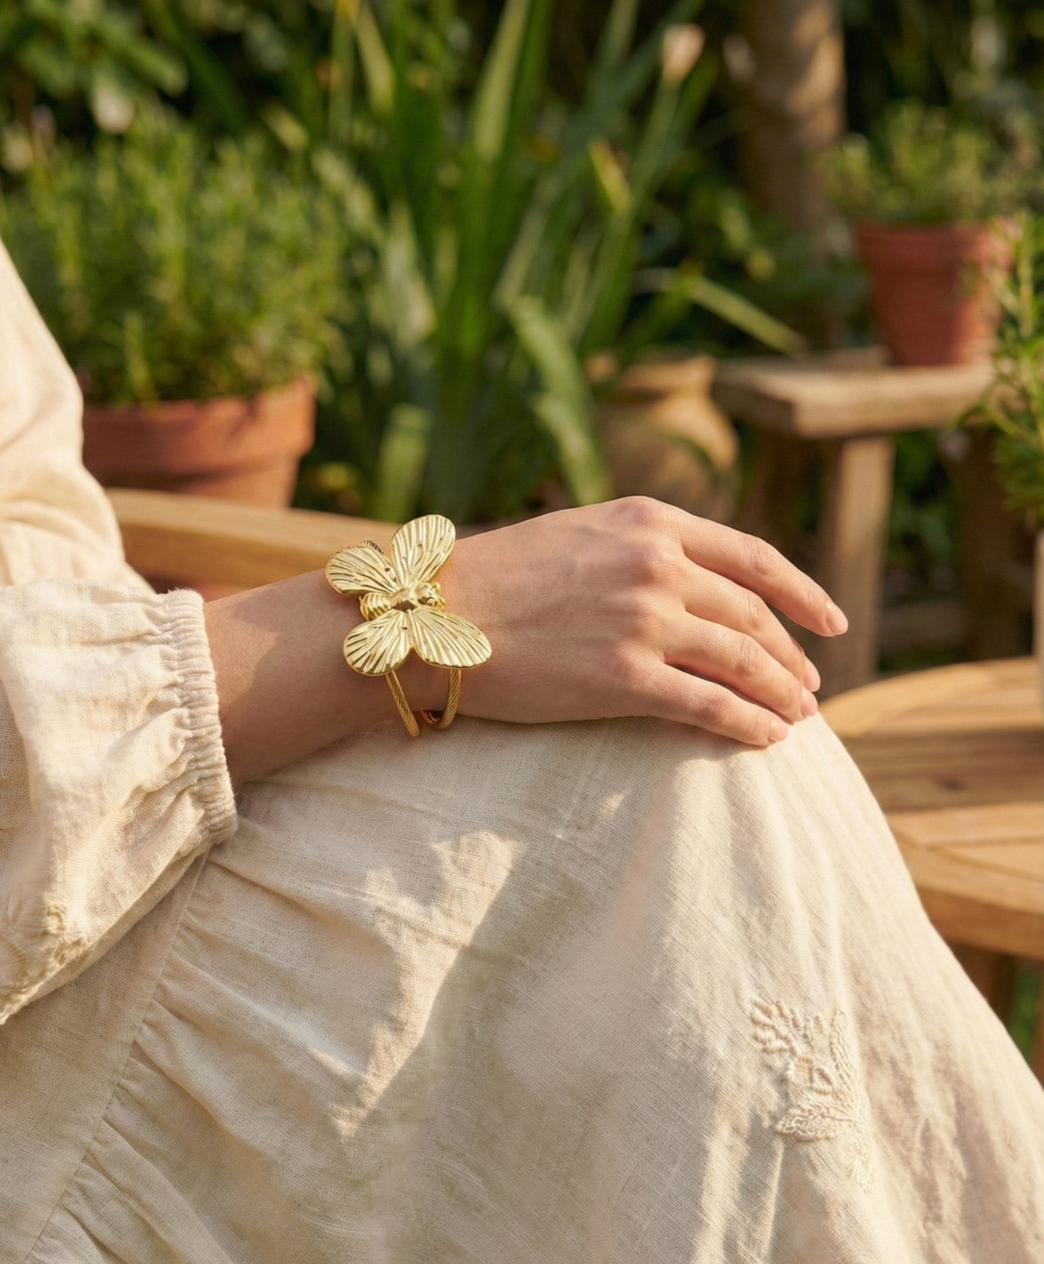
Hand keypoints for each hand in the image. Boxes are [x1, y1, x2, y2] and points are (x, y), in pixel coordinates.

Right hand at [432, 497, 846, 747]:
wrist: (433, 616)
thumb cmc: (496, 578)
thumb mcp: (580, 534)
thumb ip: (640, 547)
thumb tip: (688, 576)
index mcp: (650, 522)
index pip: (753, 557)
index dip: (803, 591)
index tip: (830, 622)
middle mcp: (658, 565)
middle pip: (754, 614)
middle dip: (792, 655)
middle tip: (810, 686)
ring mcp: (644, 620)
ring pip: (743, 660)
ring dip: (780, 693)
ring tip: (798, 718)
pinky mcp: (624, 678)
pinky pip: (710, 705)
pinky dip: (748, 724)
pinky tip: (767, 741)